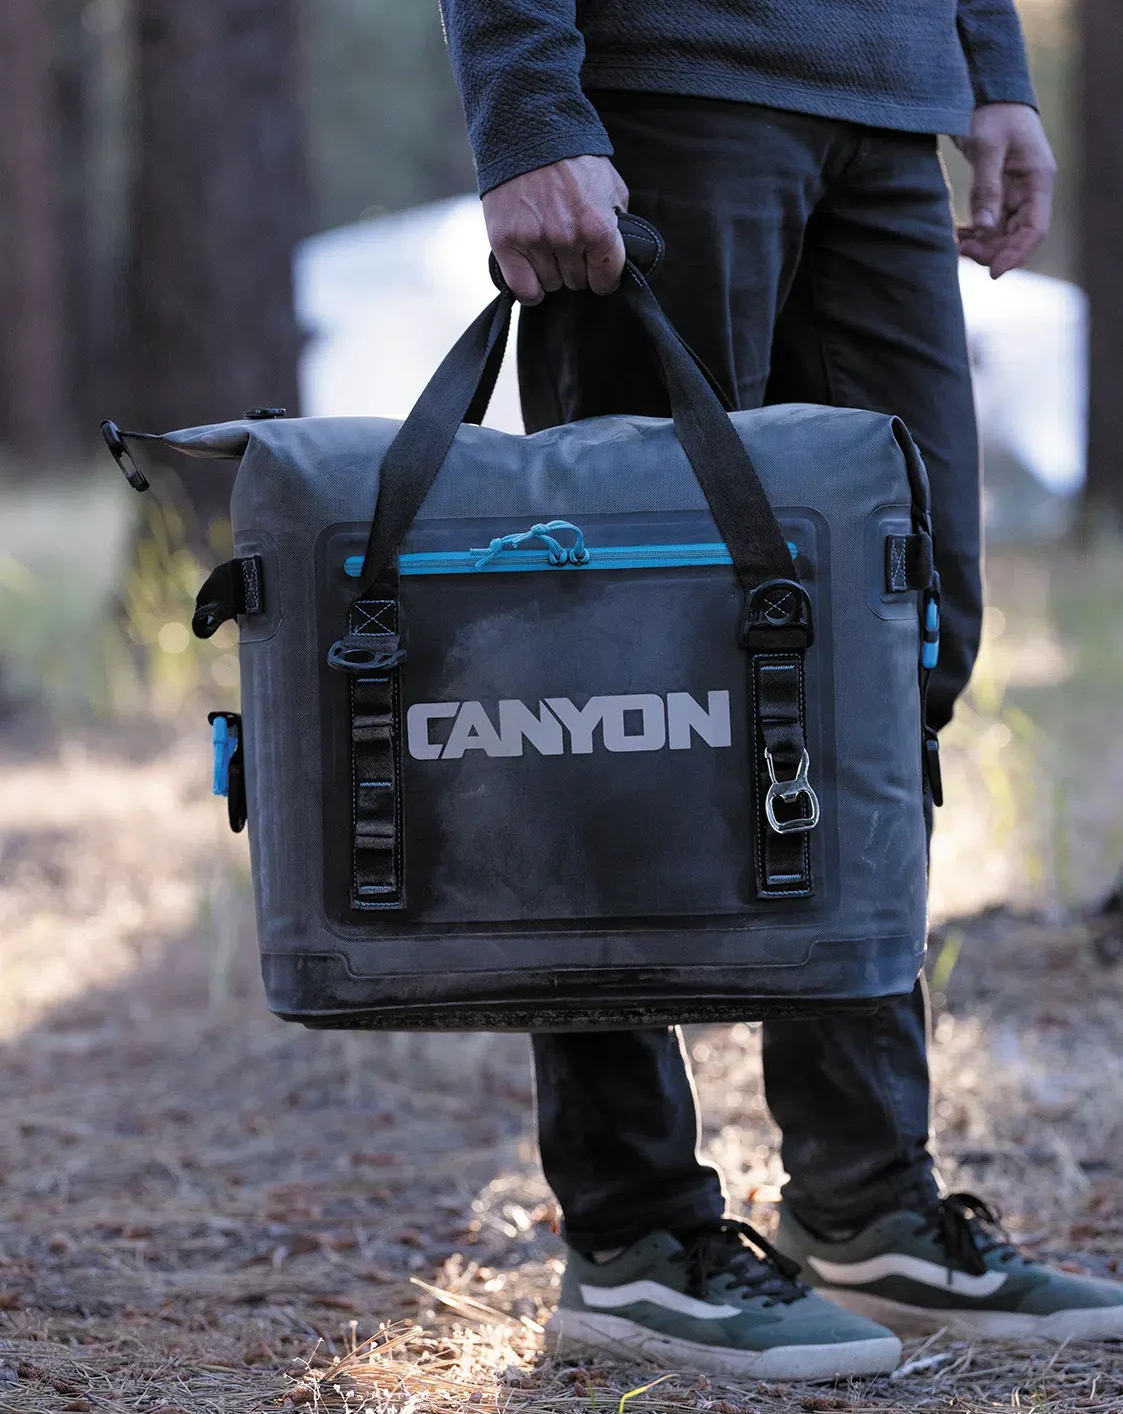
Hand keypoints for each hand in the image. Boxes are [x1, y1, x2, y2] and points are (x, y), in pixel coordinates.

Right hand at [482, 155, 628, 303]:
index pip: (607, 280)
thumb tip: (617, 253)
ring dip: (550, 271)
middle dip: (575, 267)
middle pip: (577, 283)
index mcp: (598, 227)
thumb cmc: (572, 159)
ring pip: (550, 285)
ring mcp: (535, 242)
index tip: (596, 268)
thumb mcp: (610, 186)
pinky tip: (530, 270)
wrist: (527, 131)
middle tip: (565, 241)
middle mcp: (567, 238)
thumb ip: (618, 222)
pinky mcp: (506, 243)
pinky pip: (524, 290)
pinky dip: (529, 287)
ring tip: (545, 243)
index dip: (603, 276)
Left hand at [953, 104, 1055, 278]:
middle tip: (963, 251)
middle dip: (993, 251)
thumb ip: (986, 188)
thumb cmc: (992, 112)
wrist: (986, 90)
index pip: (1035, 229)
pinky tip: (957, 234)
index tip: (993, 273)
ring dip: (982, 243)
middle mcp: (1031, 189)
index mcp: (1038, 179)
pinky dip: (975, 231)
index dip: (1016, 255)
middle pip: (1017, 235)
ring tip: (957, 243)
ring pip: (1003, 232)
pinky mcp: (1000, 189)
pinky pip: (991, 220)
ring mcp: (1016, 190)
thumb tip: (984, 229)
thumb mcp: (987, 148)